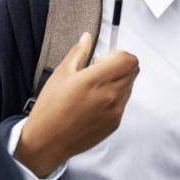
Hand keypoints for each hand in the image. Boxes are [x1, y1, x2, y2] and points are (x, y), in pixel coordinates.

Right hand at [14, 32, 138, 177]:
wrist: (46, 142)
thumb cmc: (50, 109)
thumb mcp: (61, 74)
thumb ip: (78, 52)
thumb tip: (87, 37)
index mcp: (96, 80)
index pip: (129, 60)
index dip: (119, 55)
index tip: (102, 59)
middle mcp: (110, 96)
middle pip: (132, 71)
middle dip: (119, 66)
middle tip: (98, 71)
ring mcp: (115, 111)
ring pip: (129, 87)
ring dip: (117, 82)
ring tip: (93, 89)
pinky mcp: (114, 123)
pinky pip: (123, 104)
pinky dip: (114, 98)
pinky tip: (93, 103)